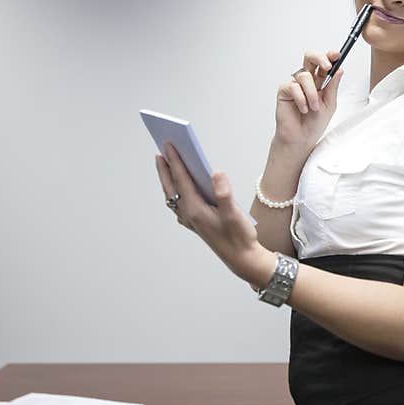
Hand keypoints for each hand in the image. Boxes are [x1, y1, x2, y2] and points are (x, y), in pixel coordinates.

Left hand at [155, 142, 275, 286]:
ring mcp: (190, 220)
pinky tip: (179, 188)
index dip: (175, 161)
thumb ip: (224, 194)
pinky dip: (175, 192)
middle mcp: (189, 215)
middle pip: (172, 187)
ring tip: (166, 165)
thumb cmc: (239, 237)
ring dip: (168, 180)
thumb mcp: (234, 214)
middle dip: (165, 169)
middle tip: (160, 151)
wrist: (243, 259)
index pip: (182, 180)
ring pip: (173, 196)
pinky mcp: (196, 223)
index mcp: (195, 210)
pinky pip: (179, 203)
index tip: (169, 146)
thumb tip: (216, 173)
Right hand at [274, 50, 344, 148]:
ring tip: (313, 108)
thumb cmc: (315, 123)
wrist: (301, 138)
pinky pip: (293, 87)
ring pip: (304, 75)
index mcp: (320, 81)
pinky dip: (301, 99)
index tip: (337, 55)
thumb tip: (340, 69)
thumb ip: (333, 87)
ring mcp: (295, 84)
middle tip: (327, 67)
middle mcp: (307, 80)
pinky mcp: (284, 91)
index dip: (330, 56)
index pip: (324, 63)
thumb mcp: (329, 104)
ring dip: (312, 93)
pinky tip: (303, 109)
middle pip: (310, 58)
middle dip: (319, 58)